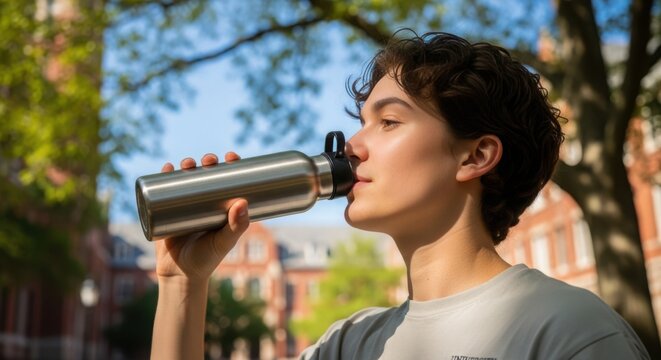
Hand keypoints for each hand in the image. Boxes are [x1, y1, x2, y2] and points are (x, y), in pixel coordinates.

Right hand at [154, 152, 248, 282]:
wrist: (180, 275)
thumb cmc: (207, 259)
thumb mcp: (223, 242)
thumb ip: (236, 226)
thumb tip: (243, 202)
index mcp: (221, 206)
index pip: (228, 180)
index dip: (231, 166)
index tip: (232, 156)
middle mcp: (203, 203)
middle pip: (206, 175)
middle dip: (207, 162)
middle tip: (209, 160)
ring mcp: (184, 206)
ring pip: (185, 179)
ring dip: (186, 165)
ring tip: (187, 163)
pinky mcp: (166, 212)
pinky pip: (163, 191)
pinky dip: (163, 177)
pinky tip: (166, 168)